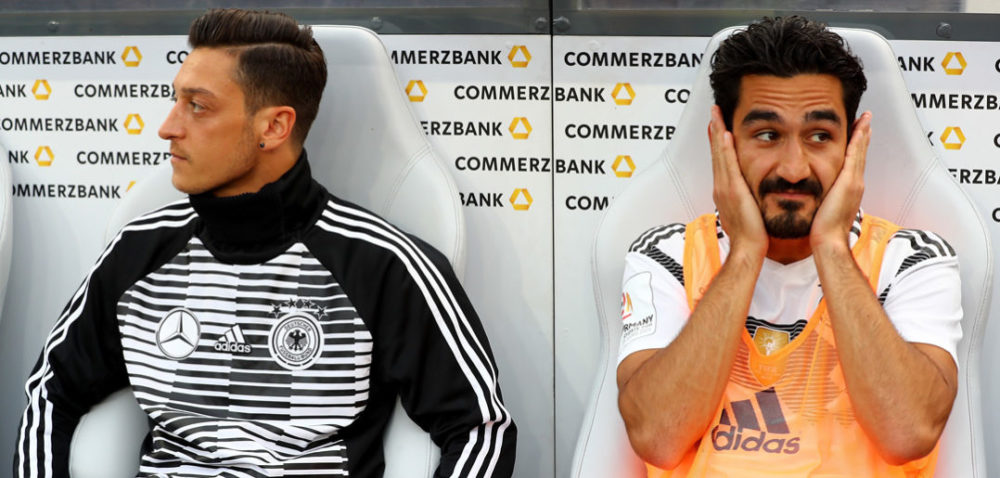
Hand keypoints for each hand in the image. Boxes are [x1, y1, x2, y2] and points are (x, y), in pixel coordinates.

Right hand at [708, 105, 766, 258]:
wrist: (749, 248)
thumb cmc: (751, 236)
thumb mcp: (747, 212)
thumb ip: (746, 199)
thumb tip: (751, 195)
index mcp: (725, 191)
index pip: (721, 160)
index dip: (718, 142)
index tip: (718, 127)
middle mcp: (721, 187)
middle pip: (716, 153)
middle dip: (715, 131)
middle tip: (713, 113)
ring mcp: (725, 187)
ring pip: (720, 154)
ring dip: (718, 133)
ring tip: (716, 116)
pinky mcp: (733, 189)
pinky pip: (728, 163)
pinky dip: (725, 148)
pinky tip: (725, 134)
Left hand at [810, 111, 871, 250]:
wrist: (828, 240)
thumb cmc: (823, 231)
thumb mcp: (825, 209)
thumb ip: (824, 199)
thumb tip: (817, 195)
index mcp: (849, 190)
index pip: (854, 163)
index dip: (856, 148)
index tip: (858, 134)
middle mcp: (855, 184)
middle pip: (860, 154)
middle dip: (863, 136)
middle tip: (866, 119)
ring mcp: (854, 182)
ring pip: (859, 152)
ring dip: (862, 134)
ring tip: (865, 119)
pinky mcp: (849, 182)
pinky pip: (855, 155)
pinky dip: (858, 140)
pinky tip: (860, 127)